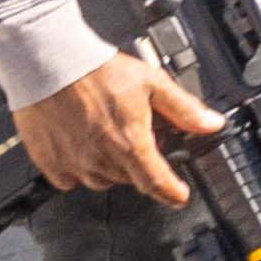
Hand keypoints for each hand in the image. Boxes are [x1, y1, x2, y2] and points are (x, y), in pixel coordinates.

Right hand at [17, 50, 218, 210]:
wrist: (48, 65)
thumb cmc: (97, 72)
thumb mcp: (152, 83)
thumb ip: (183, 108)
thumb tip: (211, 124)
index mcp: (129, 143)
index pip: (156, 182)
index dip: (172, 193)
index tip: (179, 196)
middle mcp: (100, 159)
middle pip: (130, 179)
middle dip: (140, 165)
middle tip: (136, 139)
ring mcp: (72, 163)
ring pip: (100, 180)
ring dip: (111, 167)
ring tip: (109, 137)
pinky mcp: (48, 162)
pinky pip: (69, 180)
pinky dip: (79, 170)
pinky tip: (82, 146)